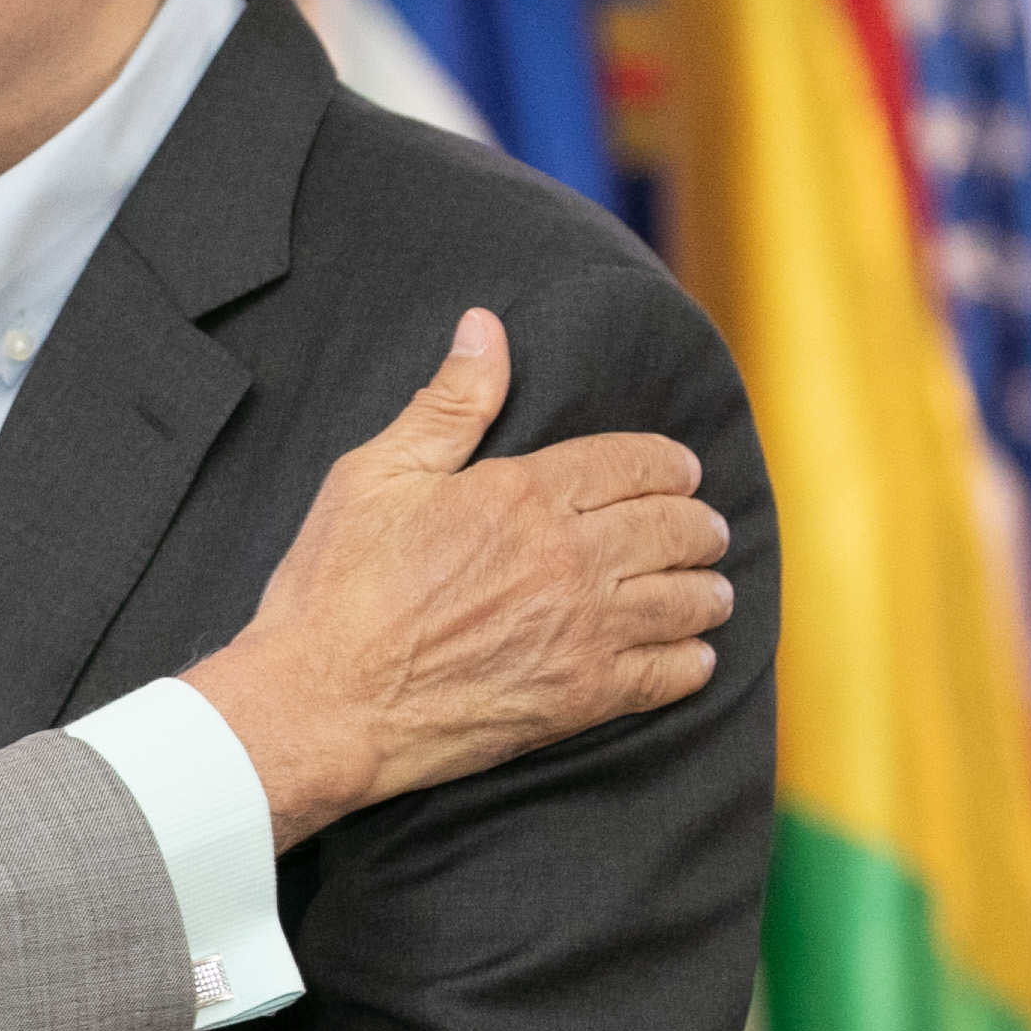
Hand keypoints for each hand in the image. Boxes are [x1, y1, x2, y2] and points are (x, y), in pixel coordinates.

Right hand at [184, 308, 729, 850]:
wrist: (321, 703)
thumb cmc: (335, 587)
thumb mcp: (377, 474)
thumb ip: (449, 404)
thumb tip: (485, 327)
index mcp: (524, 493)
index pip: (636, 462)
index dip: (670, 464)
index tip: (680, 472)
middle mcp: (569, 558)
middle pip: (675, 529)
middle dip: (700, 524)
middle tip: (705, 529)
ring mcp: (582, 632)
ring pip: (686, 600)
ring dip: (706, 589)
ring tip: (709, 589)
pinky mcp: (581, 698)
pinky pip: (670, 675)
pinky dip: (693, 661)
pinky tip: (694, 655)